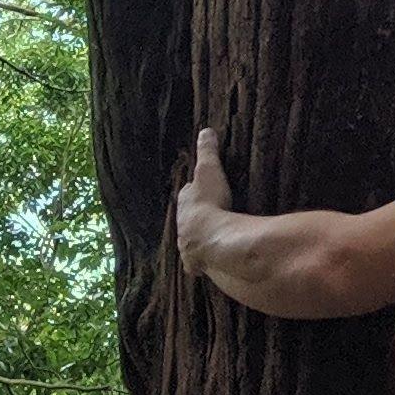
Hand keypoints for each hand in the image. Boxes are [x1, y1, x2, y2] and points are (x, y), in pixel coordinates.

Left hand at [172, 125, 235, 279]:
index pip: (188, 195)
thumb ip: (208, 152)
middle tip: (207, 217)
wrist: (209, 240)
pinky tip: (212, 264)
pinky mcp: (198, 264)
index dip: (194, 193)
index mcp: (185, 204)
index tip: (201, 192)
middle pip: (187, 220)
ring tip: (210, 241)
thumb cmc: (208, 203)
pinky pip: (201, 262)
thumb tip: (205, 130)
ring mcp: (188, 247)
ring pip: (191, 242)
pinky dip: (205, 261)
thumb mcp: (209, 171)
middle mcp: (182, 226)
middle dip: (195, 219)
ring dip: (199, 241)